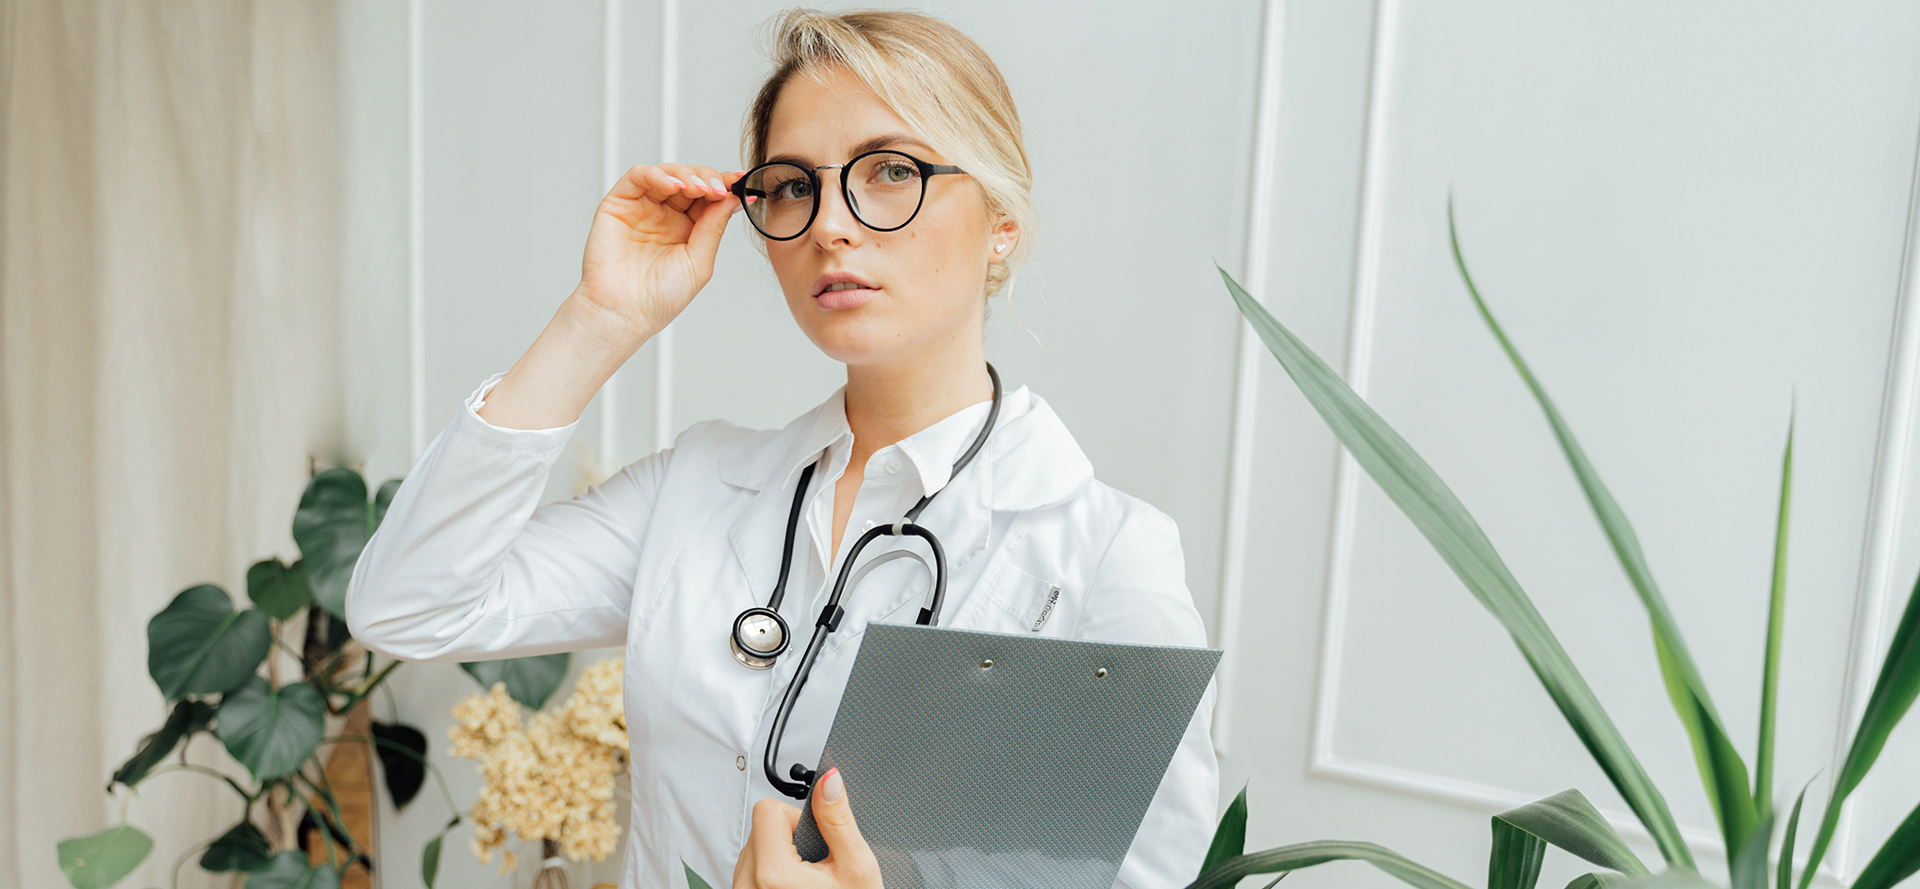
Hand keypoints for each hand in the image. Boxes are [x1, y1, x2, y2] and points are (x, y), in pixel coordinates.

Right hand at [574, 162, 742, 344]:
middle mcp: (665, 215)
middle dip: (708, 179)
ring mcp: (642, 208)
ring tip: (699, 188)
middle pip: (690, 180)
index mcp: (687, 229)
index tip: (741, 181)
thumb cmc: (660, 297)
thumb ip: (714, 226)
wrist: (624, 313)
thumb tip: (734, 197)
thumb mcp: (699, 261)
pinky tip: (673, 186)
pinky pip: (638, 176)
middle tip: (719, 188)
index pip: (708, 197)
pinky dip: (657, 174)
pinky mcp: (619, 203)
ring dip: (687, 175)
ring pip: (667, 173)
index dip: (724, 185)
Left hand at [733, 769, 881, 888]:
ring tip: (805, 881)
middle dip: (789, 838)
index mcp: (772, 873)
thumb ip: (839, 819)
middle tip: (815, 866)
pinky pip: (749, 871)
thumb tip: (830, 780)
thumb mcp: (855, 867)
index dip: (798, 819)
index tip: (815, 844)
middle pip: (760, 828)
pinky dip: (769, 874)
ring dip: (779, 856)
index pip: (768, 809)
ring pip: (753, 849)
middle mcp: (747, 885)